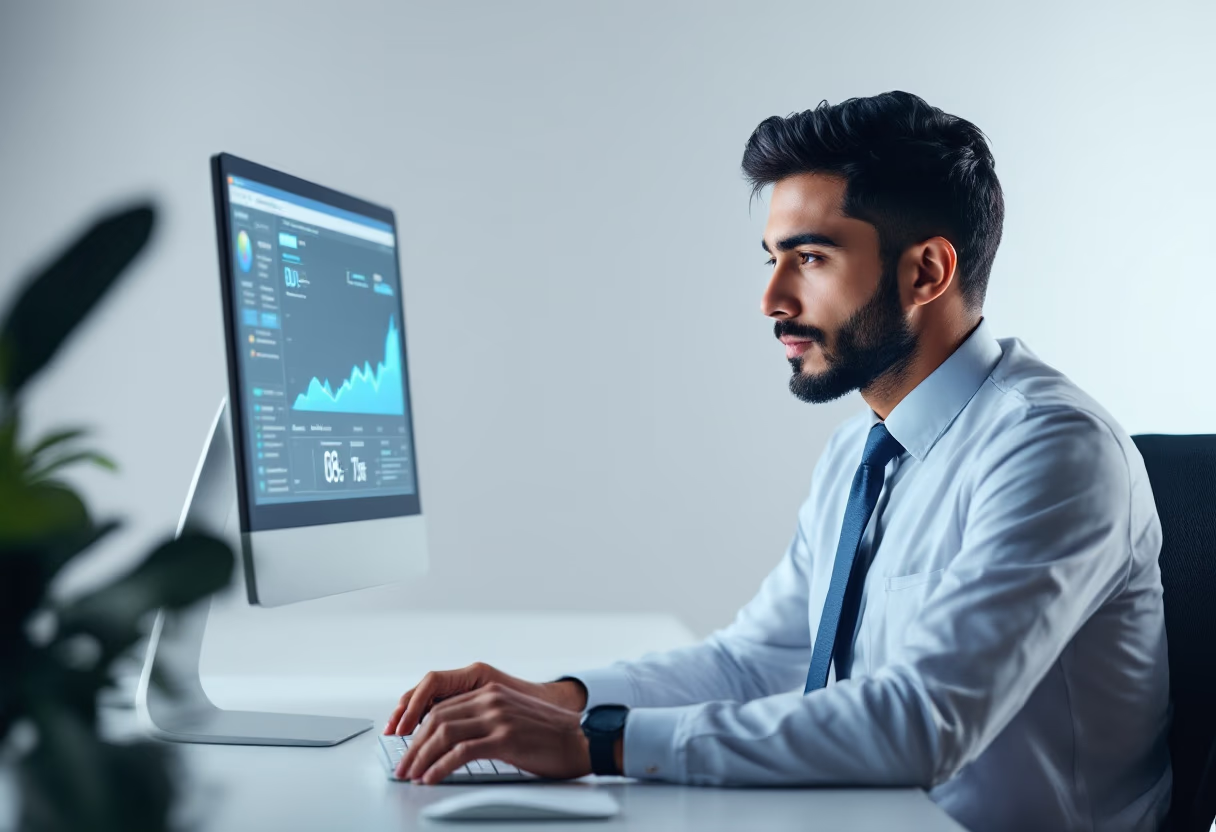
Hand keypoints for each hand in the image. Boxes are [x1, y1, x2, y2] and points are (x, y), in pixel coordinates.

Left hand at [396, 682, 590, 783]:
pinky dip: (440, 767)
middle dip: (413, 746)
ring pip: (444, 733)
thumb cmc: (550, 737)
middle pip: (437, 719)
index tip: (407, 748)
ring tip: (411, 775)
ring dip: (421, 757)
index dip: (418, 728)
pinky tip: (431, 778)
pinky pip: (461, 752)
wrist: (583, 740)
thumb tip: (454, 743)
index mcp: (491, 692)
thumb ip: (486, 721)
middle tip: (402, 767)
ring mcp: (498, 717)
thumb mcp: (513, 718)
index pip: (442, 707)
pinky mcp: (506, 739)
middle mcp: (491, 699)